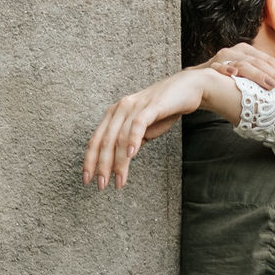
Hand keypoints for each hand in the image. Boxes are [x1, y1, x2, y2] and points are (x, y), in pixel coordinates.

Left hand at [83, 67, 212, 190]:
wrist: (187, 88)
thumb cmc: (164, 110)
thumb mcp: (143, 128)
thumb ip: (131, 140)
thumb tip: (122, 159)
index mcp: (114, 114)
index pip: (96, 140)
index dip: (90, 161)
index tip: (87, 180)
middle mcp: (120, 109)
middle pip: (105, 141)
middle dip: (102, 166)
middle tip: (102, 185)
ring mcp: (135, 106)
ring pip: (120, 137)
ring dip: (119, 162)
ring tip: (119, 181)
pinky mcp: (151, 106)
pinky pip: (138, 124)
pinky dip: (133, 140)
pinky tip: (131, 155)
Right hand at [207, 43, 274, 91]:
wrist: (199, 83)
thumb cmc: (227, 85)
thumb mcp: (247, 81)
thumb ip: (263, 83)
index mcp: (250, 53)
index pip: (271, 62)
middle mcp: (238, 50)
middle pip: (262, 62)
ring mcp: (225, 56)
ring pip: (246, 64)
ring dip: (259, 75)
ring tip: (271, 85)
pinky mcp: (212, 64)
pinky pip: (220, 66)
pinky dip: (227, 69)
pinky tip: (233, 74)